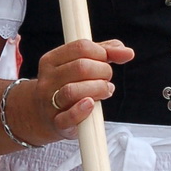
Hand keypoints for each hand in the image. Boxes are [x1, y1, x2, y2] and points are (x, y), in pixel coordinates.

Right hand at [18, 38, 135, 143]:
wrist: (44, 115)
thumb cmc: (68, 86)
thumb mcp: (81, 64)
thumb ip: (105, 53)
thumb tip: (127, 52)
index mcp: (51, 60)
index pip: (80, 47)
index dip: (101, 53)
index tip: (106, 60)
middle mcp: (47, 79)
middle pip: (81, 67)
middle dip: (103, 72)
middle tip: (106, 79)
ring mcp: (49, 101)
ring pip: (73, 91)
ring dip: (98, 89)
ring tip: (105, 91)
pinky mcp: (56, 122)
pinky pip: (68, 117)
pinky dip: (82, 110)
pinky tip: (91, 104)